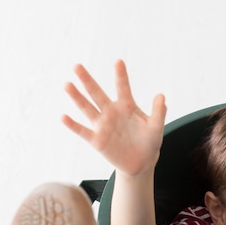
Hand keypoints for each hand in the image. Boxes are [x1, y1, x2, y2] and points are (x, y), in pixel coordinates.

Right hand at [62, 60, 166, 175]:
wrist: (141, 163)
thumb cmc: (149, 141)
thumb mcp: (156, 127)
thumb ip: (158, 112)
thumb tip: (161, 96)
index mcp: (127, 106)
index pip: (123, 88)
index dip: (121, 76)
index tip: (118, 61)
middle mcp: (111, 112)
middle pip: (97, 94)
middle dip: (87, 80)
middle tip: (77, 66)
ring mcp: (102, 125)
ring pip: (87, 108)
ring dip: (77, 97)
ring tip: (67, 85)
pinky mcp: (97, 140)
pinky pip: (83, 131)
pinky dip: (73, 125)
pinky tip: (63, 117)